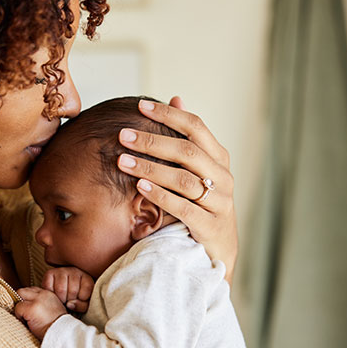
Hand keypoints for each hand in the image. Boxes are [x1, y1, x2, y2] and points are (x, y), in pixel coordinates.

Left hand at [15, 287, 66, 339]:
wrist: (62, 335)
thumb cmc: (57, 326)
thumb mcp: (53, 309)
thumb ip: (43, 303)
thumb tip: (29, 303)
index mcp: (49, 294)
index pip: (32, 290)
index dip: (28, 299)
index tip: (30, 309)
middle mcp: (43, 294)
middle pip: (24, 290)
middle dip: (21, 300)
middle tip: (25, 313)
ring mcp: (37, 300)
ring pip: (19, 295)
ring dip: (20, 307)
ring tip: (26, 318)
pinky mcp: (31, 308)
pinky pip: (18, 308)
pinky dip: (19, 316)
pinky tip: (27, 323)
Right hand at [42, 267, 93, 312]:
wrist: (63, 290)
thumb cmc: (76, 298)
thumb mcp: (84, 304)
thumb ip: (82, 306)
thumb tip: (69, 304)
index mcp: (86, 278)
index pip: (85, 293)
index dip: (81, 301)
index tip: (78, 300)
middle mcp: (75, 271)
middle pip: (72, 291)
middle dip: (69, 301)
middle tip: (68, 300)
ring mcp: (61, 270)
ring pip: (61, 290)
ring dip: (60, 299)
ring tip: (62, 298)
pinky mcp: (50, 273)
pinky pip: (49, 287)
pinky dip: (51, 294)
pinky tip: (54, 294)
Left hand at [117, 96, 237, 284]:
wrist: (218, 249)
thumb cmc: (202, 202)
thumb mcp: (199, 169)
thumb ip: (188, 138)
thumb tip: (176, 98)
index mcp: (219, 158)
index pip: (196, 127)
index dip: (169, 114)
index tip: (140, 105)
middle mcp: (223, 177)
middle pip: (187, 151)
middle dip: (152, 141)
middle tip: (123, 135)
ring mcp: (219, 202)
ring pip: (184, 179)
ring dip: (150, 168)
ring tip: (122, 161)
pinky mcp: (210, 226)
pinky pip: (183, 207)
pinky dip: (160, 195)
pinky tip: (139, 186)